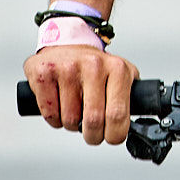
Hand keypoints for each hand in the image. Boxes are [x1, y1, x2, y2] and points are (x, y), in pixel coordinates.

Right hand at [24, 44, 140, 146]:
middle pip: (93, 122)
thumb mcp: (121, 74)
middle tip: (92, 133)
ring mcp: (67, 68)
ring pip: (69, 121)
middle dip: (93, 136)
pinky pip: (50, 114)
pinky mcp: (44, 73)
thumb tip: (136, 126)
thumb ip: (130, 97)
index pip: (118, 115)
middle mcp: (93, 66)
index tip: (111, 137)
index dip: (114, 135)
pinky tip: (60, 104)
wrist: (67, 42)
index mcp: (117, 68)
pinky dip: (54, 118)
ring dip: (71, 125)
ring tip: (75, 109)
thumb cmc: (94, 65)